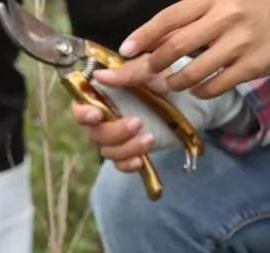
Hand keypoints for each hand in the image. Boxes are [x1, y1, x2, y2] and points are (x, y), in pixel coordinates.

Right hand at [71, 55, 245, 171]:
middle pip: (94, 134)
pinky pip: (120, 164)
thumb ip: (129, 72)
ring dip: (125, 148)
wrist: (190, 96)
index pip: (80, 107)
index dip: (83, 114)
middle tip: (137, 123)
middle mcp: (105, 117)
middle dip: (114, 132)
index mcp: (103, 95)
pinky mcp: (130, 150)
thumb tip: (100, 75)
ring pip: (107, 151)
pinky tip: (140, 160)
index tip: (96, 115)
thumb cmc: (166, 75)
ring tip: (150, 139)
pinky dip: (128, 164)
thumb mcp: (152, 69)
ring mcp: (117, 137)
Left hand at [109, 0, 269, 97]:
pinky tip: (196, 88)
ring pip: (190, 73)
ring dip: (173, 84)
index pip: (169, 18)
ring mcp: (239, 43)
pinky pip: (212, 88)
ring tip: (169, 84)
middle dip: (152, 65)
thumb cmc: (244, 13)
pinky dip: (198, 92)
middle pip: (174, 47)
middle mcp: (226, 17)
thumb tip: (144, 43)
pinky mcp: (249, 67)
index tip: (124, 51)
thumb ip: (185, 21)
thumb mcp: (216, 5)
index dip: (143, 36)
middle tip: (145, 73)